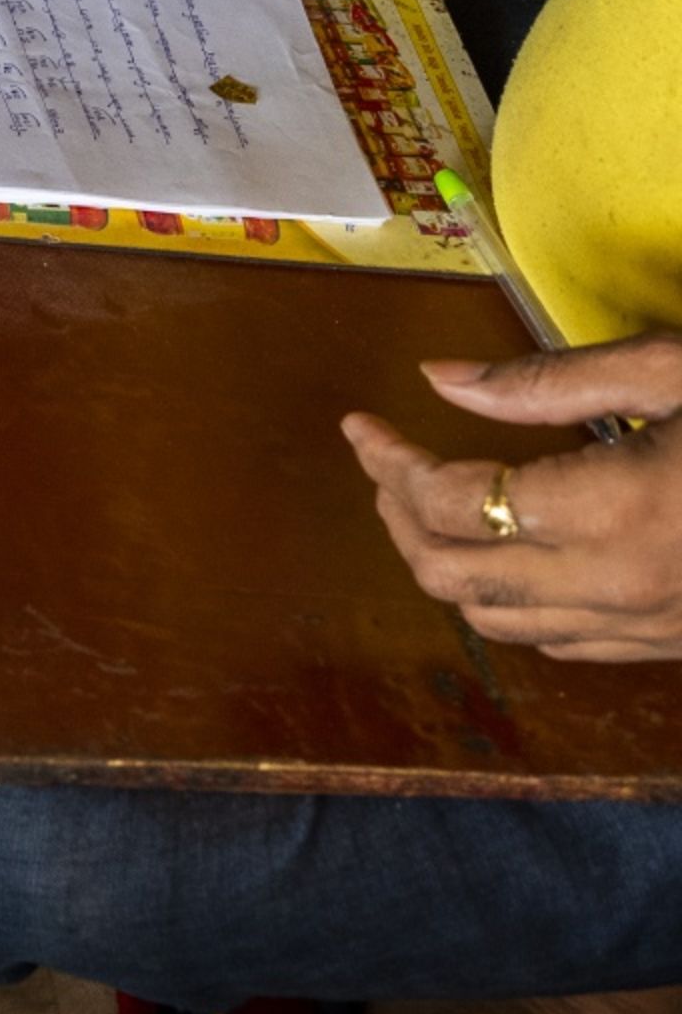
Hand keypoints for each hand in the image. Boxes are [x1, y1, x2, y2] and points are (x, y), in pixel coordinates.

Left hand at [345, 341, 681, 660]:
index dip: (389, 462)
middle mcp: (613, 583)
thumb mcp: (675, 371)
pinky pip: (557, 640)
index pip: (447, 501)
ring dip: (445, 564)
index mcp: (611, 508)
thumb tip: (439, 379)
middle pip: (448, 572)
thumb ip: (550, 381)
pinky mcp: (668, 643)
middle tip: (385, 468)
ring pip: (493, 618)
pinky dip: (509, 600)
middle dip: (398, 516)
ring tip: (430, 510)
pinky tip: (508, 558)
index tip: (363, 429)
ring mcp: (641, 625)